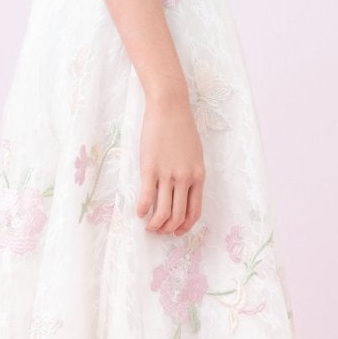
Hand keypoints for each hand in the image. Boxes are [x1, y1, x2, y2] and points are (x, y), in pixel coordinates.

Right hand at [137, 91, 204, 235]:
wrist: (170, 107)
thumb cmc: (182, 128)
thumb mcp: (195, 154)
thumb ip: (191, 174)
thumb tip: (183, 192)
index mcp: (198, 176)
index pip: (194, 211)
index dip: (185, 225)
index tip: (177, 231)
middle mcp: (185, 179)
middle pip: (177, 215)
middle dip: (168, 228)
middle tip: (159, 231)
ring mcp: (167, 174)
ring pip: (163, 212)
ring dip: (155, 224)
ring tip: (149, 226)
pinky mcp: (150, 168)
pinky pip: (147, 197)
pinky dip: (143, 209)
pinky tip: (139, 212)